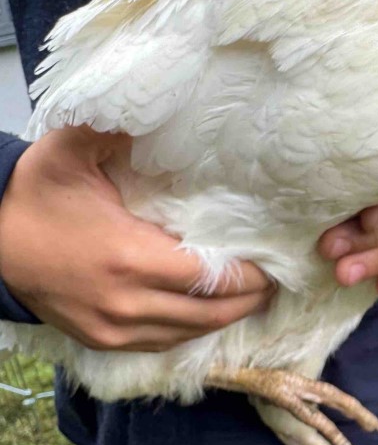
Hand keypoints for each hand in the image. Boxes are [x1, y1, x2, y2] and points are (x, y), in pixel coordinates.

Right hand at [0, 126, 274, 351]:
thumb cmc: (36, 194)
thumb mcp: (72, 150)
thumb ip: (119, 128)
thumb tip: (163, 101)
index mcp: (129, 257)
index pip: (210, 278)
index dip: (248, 274)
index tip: (273, 258)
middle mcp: (127, 302)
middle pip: (210, 313)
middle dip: (249, 298)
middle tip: (274, 279)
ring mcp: (113, 328)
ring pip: (190, 333)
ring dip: (226, 317)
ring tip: (253, 294)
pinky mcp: (102, 339)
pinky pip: (163, 343)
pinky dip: (193, 329)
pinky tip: (211, 312)